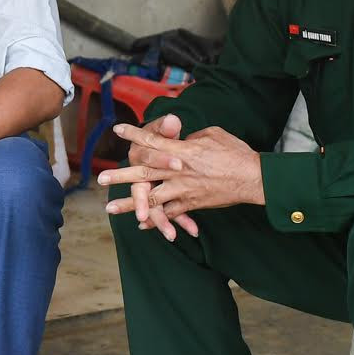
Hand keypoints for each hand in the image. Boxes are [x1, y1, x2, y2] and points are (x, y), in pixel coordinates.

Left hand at [100, 125, 263, 240]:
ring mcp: (183, 189)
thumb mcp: (213, 135)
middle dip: (121, 176)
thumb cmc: (236, 152)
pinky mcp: (191, 204)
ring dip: (130, 204)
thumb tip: (180, 139)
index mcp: (183, 150)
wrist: (252, 178)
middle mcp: (178, 171)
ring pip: (151, 198)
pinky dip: (155, 220)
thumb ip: (192, 137)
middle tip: (101, 179)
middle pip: (144, 173)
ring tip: (110, 208)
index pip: (153, 141)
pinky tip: (141, 224)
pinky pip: (169, 214)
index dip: (134, 135)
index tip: (117, 130)